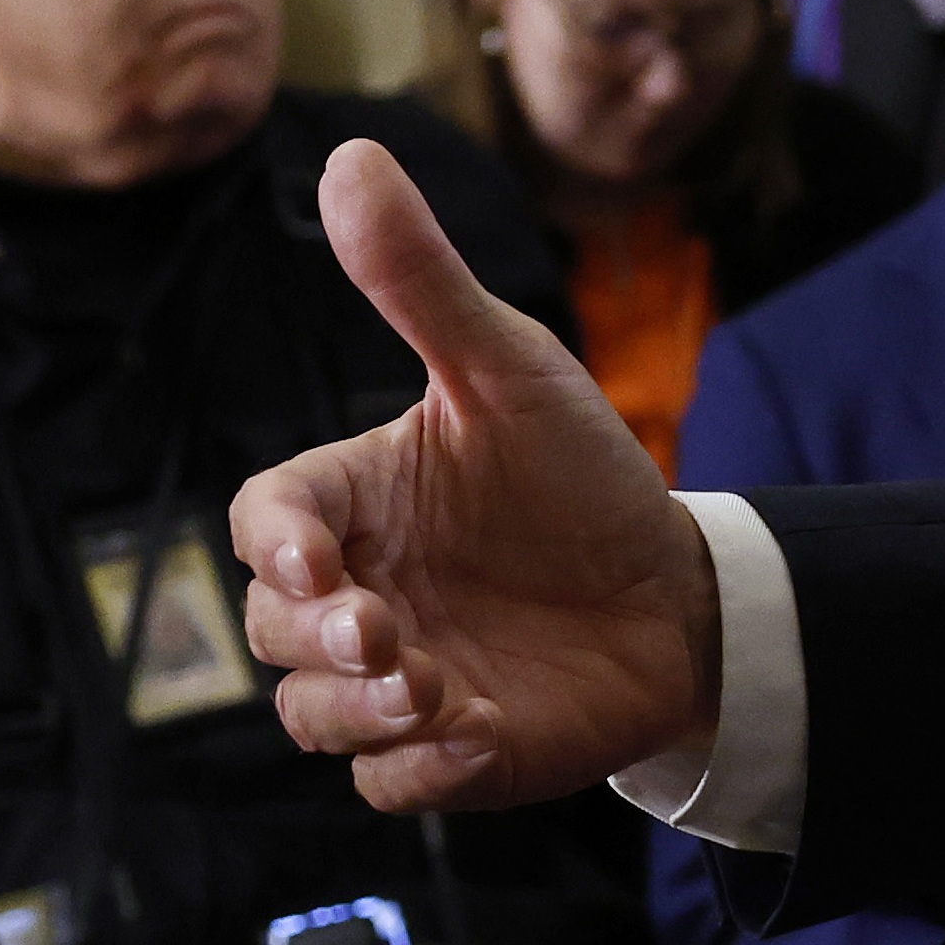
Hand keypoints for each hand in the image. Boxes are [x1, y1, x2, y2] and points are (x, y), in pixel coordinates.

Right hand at [237, 141, 720, 810]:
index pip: (264, 524)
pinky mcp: (445, 751)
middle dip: (317, 638)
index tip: (321, 561)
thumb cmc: (580, 474)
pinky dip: (418, 768)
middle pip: (270, 631)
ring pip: (311, 716)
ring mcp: (395, 678)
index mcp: (354, 504)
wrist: (681, 589)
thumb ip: (421, 282)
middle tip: (389, 633)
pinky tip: (481, 733)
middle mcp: (357, 593)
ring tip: (437, 686)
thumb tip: (351, 160)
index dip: (276, 547)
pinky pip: (387, 784)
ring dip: (358, 710)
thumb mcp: (508, 369)